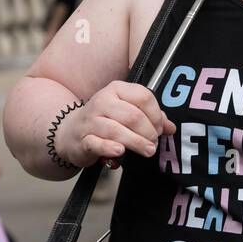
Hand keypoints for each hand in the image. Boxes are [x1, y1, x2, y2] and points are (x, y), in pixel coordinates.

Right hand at [54, 81, 175, 168]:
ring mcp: (91, 120)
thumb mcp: (127, 112)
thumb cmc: (105, 121)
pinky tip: (120, 152)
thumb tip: (171, 127)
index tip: (160, 129)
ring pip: (117, 130)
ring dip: (136, 142)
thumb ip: (150, 117)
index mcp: (117, 89)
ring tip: (147, 150)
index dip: (156, 115)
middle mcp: (103, 101)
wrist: (72, 132)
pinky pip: (97, 143)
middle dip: (148, 132)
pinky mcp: (83, 139)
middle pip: (133, 115)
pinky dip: (110, 148)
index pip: (143, 97)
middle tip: (153, 143)